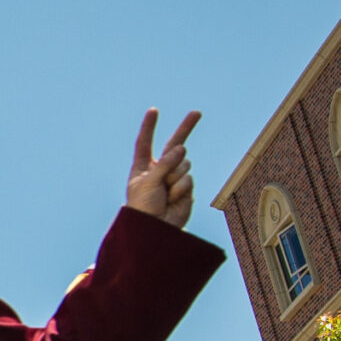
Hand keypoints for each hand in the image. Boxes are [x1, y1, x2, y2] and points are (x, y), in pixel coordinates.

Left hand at [123, 108, 199, 228]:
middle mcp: (160, 170)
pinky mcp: (186, 188)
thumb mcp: (148, 182)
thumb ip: (164, 164)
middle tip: (197, 112)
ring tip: (165, 192)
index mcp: (143, 167)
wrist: (155, 230)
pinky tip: (173, 199)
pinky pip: (188, 178)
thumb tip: (181, 148)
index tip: (154, 111)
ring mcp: (174, 178)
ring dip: (175, 176)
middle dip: (186, 128)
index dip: (149, 127)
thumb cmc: (144, 207)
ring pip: (183, 163)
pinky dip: (181, 188)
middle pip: (174, 145)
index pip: (145, 143)